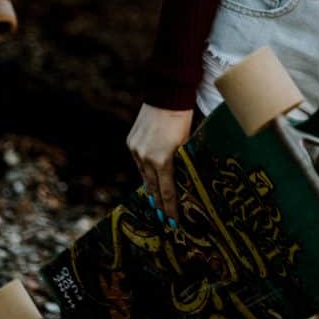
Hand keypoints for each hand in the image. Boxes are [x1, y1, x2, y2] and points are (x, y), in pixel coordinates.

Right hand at [126, 103, 192, 225]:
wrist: (167, 96)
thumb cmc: (184, 119)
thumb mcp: (186, 145)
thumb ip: (182, 164)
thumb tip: (184, 182)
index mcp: (162, 160)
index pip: (167, 191)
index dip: (170, 208)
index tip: (173, 222)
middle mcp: (146, 158)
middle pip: (153, 187)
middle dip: (159, 204)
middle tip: (164, 219)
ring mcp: (136, 150)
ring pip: (144, 175)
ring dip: (151, 188)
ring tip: (156, 203)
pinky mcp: (131, 142)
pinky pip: (138, 162)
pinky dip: (145, 171)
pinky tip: (149, 179)